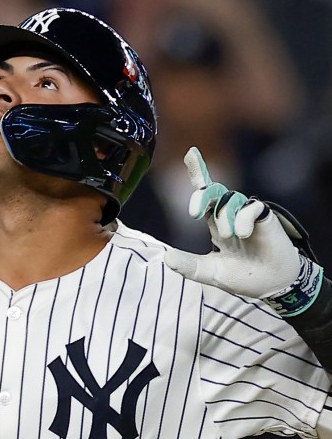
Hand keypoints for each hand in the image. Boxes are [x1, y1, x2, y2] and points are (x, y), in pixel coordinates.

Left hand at [164, 147, 322, 315]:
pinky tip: (244, 234)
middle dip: (202, 196)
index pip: (204, 194)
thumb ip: (188, 266)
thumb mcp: (209, 272)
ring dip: (225, 217)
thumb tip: (166, 258)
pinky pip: (251, 208)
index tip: (190, 153)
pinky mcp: (265, 217)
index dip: (198, 173)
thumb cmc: (242, 276)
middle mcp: (230, 214)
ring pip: (230, 200)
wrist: (271, 285)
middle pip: (213, 191)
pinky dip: (243, 219)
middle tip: (194, 213)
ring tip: (230, 237)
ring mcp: (247, 214)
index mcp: (215, 223)